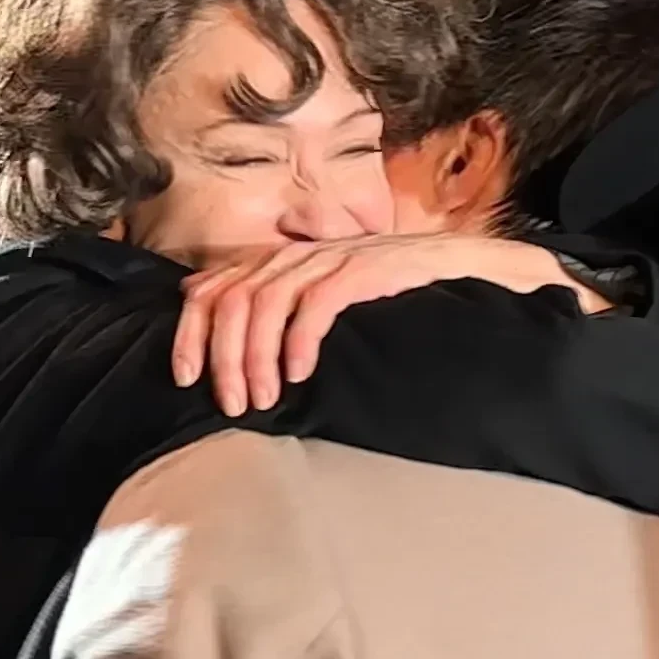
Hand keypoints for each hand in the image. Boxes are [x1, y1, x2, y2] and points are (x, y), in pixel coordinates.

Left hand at [173, 234, 599, 416]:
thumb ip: (278, 307)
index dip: (188, 332)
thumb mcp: (327, 301)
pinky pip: (317, 303)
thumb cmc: (398, 296)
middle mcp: (302, 253)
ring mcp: (335, 258)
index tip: (186, 379)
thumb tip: (214, 318)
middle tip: (233, 405)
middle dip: (223, 357)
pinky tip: (300, 375)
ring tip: (264, 399)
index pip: (212, 286)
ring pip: (266, 303)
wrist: (472, 270)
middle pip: (231, 298)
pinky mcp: (367, 269)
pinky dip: (300, 340)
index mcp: (285, 260)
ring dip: (257, 357)